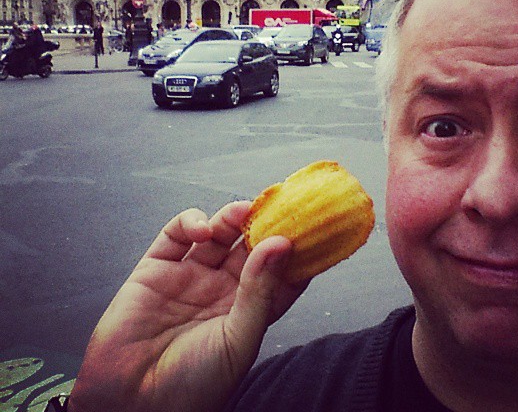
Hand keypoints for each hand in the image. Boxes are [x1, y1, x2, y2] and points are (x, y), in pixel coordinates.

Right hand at [69, 203, 305, 411]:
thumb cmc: (191, 387)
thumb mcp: (238, 340)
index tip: (310, 224)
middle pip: (250, 246)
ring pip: (218, 234)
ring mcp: (189, 277)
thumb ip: (259, 290)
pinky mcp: (156, 269)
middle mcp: (221, 290)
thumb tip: (282, 244)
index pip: (279, 272)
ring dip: (232, 216)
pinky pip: (176, 234)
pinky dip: (191, 222)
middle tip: (277, 204)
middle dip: (264, 224)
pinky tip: (202, 230)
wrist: (127, 405)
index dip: (294, 249)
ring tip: (243, 211)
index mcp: (247, 310)